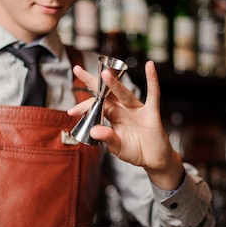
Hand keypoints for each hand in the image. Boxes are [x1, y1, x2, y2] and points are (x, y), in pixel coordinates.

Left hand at [69, 60, 184, 190]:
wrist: (153, 159)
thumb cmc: (135, 151)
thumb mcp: (117, 147)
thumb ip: (107, 138)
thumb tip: (94, 131)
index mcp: (113, 116)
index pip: (96, 105)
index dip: (85, 106)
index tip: (72, 112)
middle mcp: (123, 109)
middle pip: (106, 92)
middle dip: (92, 82)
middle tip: (77, 70)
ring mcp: (137, 109)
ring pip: (124, 93)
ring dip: (114, 83)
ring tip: (104, 73)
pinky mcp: (151, 112)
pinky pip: (153, 94)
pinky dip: (152, 80)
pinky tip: (150, 67)